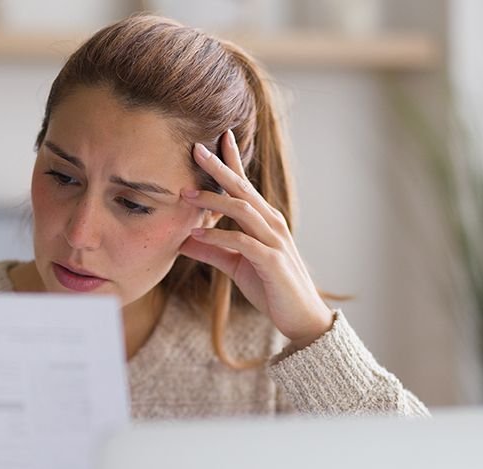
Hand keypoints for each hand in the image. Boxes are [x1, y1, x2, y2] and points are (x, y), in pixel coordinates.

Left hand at [179, 130, 334, 350]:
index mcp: (264, 220)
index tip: (217, 137)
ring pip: (243, 210)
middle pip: (242, 188)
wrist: (301, 317)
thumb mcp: (235, 266)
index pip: (245, 184)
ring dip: (213, 201)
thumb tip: (181, 239)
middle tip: (195, 149)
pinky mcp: (272, 261)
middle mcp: (272, 223)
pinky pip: (243, 242)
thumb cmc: (271, 288)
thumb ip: (211, 250)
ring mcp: (274, 240)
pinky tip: (198, 234)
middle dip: (219, 167)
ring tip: (186, 195)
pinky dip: (219, 236)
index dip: (231, 160)